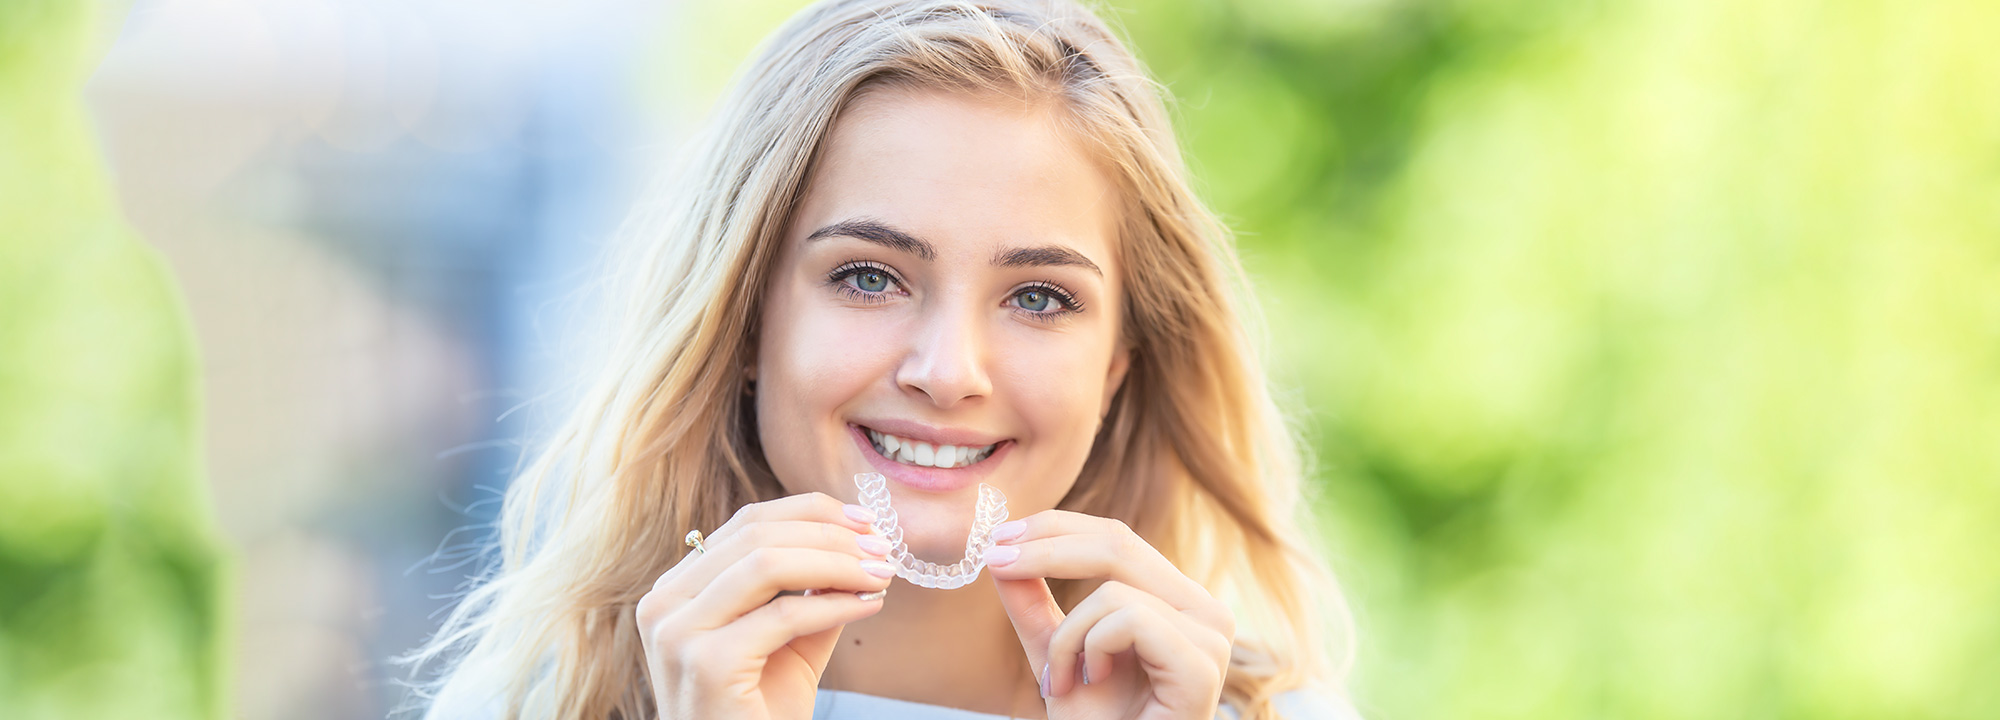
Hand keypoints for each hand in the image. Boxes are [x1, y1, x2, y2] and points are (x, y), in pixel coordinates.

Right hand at [636, 492, 896, 718]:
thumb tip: (859, 544)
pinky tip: (868, 605)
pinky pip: (783, 615)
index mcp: (676, 590)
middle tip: (883, 547)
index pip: (746, 524)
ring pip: (768, 564)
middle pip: (756, 535)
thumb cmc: (758, 713)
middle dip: (831, 534)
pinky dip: (834, 604)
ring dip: (837, 562)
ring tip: (881, 573)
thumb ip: (812, 592)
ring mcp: (677, 633)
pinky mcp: (706, 664)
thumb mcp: (789, 641)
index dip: (810, 512)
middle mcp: (663, 604)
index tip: (865, 520)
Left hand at [987, 511, 1236, 719]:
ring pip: (1114, 590)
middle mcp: (1204, 611)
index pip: (1117, 539)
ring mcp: (1212, 637)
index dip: (1057, 528)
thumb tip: (1000, 551)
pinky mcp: (1200, 665)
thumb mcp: (1055, 654)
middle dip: (1046, 548)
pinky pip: (1129, 620)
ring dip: (1067, 637)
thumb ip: (1033, 606)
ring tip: (1063, 680)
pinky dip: (1092, 649)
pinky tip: (1093, 681)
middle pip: (1119, 544)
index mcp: (1177, 601)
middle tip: (997, 561)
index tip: (999, 537)